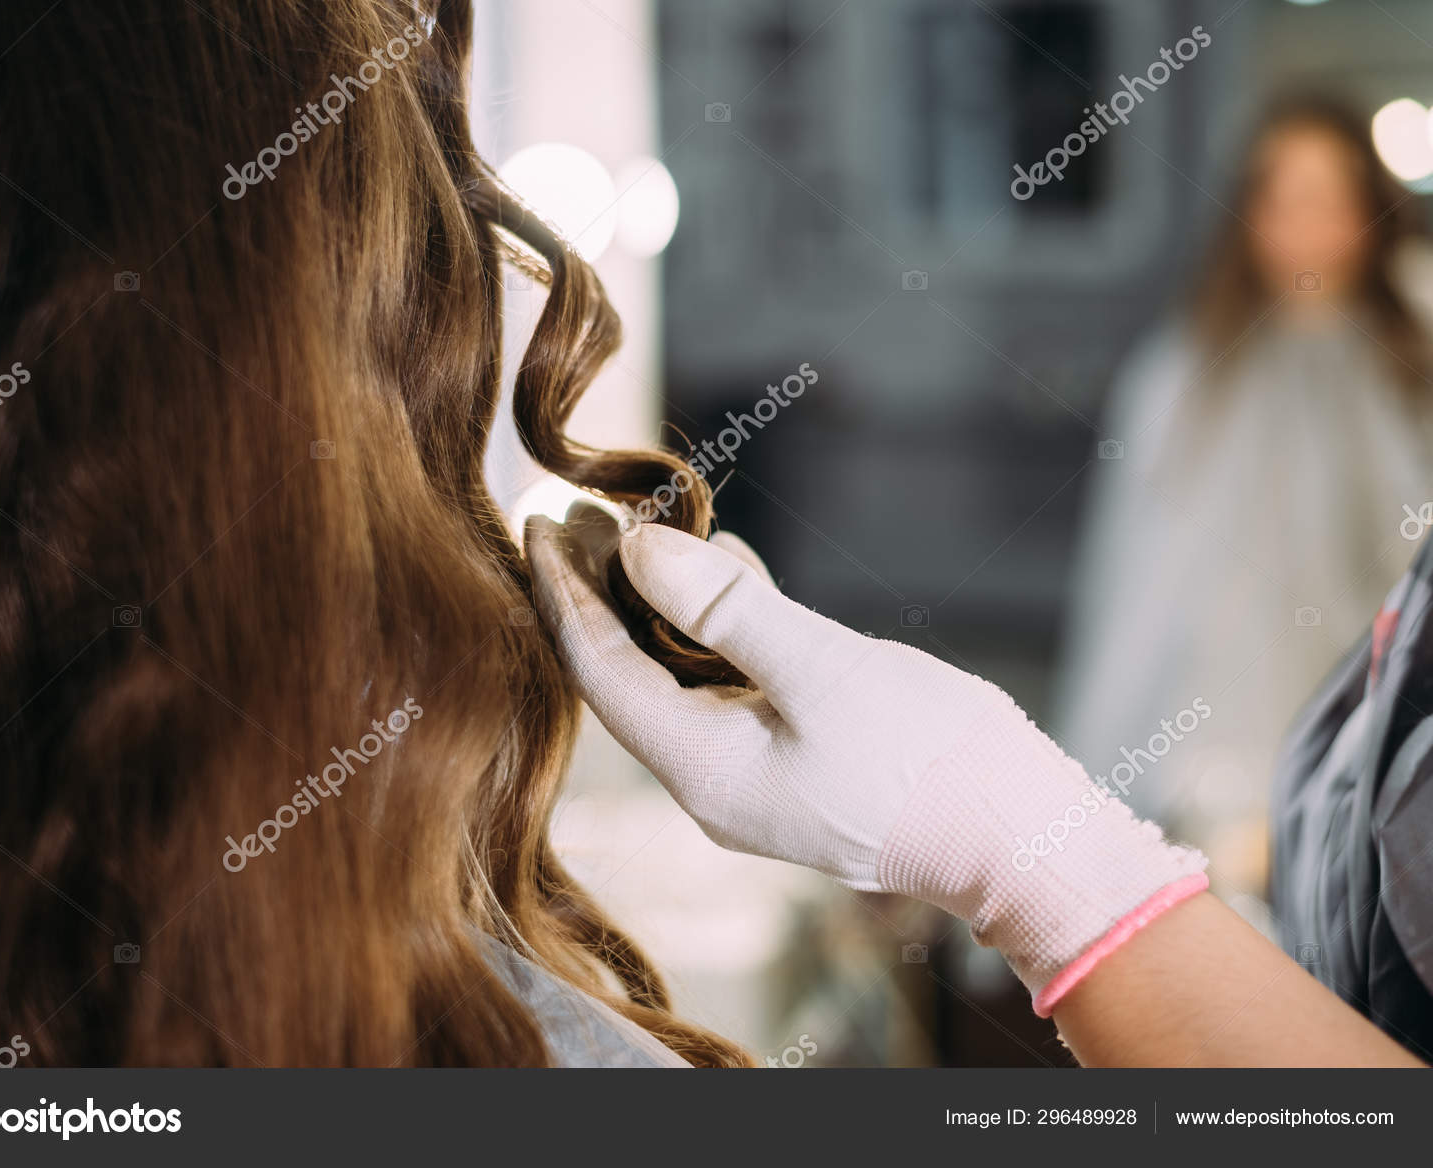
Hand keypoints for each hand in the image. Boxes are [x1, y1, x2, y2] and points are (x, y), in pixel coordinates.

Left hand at [525, 504, 1205, 1012]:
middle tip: (581, 513)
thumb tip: (635, 549)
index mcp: (700, 769)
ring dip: (659, 604)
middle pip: (627, 674)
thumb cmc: (932, 762)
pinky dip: (716, 628)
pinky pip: (729, 686)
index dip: (563, 594)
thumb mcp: (822, 670)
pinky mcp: (792, 761)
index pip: (598, 671)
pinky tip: (723, 570)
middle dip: (602, 593)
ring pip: (679, 677)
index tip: (540, 522)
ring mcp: (751, 776)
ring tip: (640, 526)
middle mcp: (709, 780)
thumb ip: (723, 609)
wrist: (1022, 841)